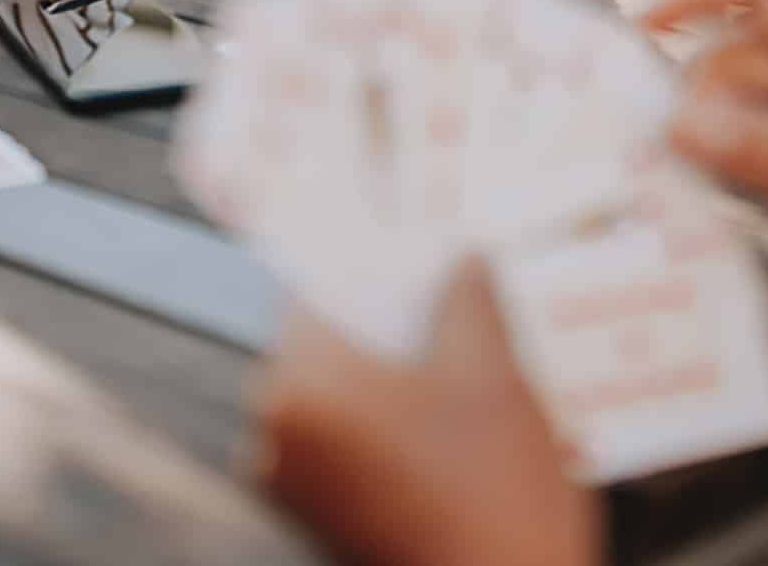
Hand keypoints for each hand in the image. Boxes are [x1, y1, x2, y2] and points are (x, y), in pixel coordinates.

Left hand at [251, 262, 597, 565]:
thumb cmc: (492, 500)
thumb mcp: (493, 376)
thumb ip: (467, 299)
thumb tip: (460, 259)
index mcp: (299, 385)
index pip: (319, 290)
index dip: (370, 263)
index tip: (412, 245)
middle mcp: (275, 434)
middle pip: (332, 343)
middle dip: (392, 325)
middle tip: (455, 304)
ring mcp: (292, 486)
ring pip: (345, 396)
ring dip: (397, 378)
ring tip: (468, 367)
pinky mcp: (319, 523)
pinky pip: (349, 444)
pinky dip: (392, 426)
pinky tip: (456, 424)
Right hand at [647, 0, 767, 332]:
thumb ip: (762, 155)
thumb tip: (675, 119)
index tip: (639, 33)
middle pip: (748, 37)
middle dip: (702, 85)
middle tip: (662, 148)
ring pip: (755, 77)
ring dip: (721, 118)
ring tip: (699, 177)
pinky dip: (746, 137)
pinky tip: (733, 184)